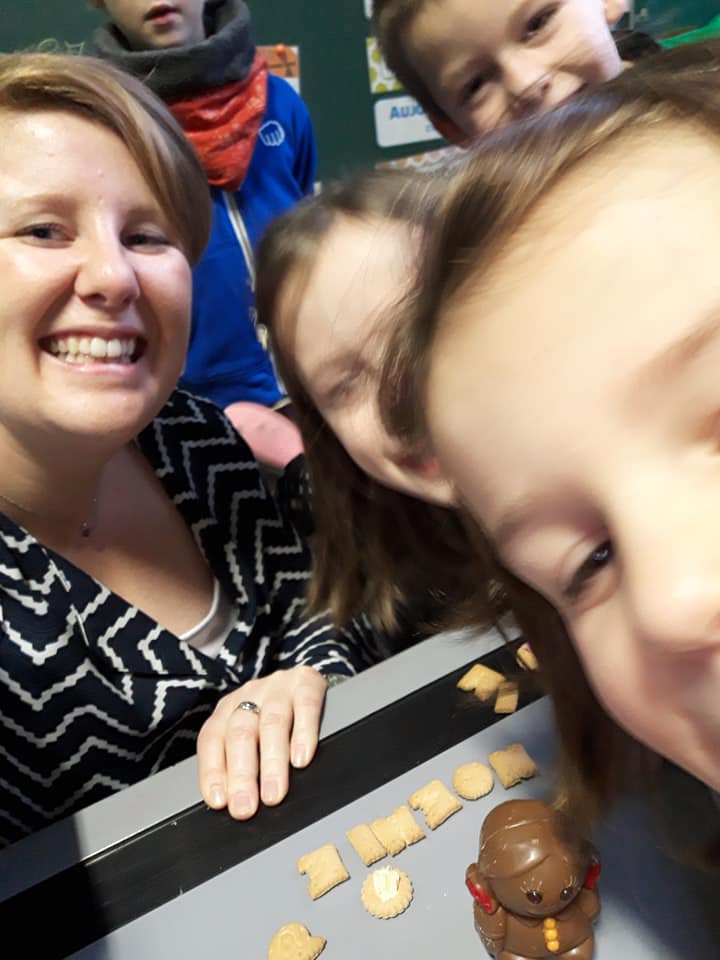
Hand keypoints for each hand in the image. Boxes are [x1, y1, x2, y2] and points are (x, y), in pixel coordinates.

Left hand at [197, 665, 327, 819]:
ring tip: (273, 795)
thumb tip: (238, 804)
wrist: (309, 679)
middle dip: (241, 775)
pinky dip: (303, 734)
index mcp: (229, 708)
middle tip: (245, 807)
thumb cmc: (278, 716)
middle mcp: (250, 694)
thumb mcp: (253, 733)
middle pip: (240, 733)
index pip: (212, 738)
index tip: (220, 802)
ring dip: (271, 764)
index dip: (213, 771)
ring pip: (271, 723)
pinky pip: (305, 706)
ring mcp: (279, 687)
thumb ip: (242, 760)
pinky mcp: (308, 681)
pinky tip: (301, 760)